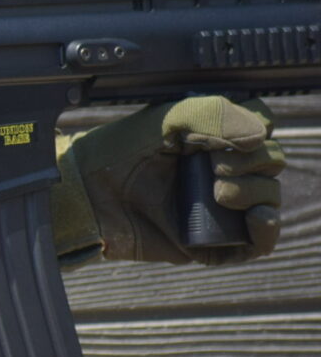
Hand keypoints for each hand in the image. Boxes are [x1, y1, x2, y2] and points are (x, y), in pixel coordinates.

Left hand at [50, 96, 283, 265]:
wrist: (86, 194)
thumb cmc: (117, 153)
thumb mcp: (164, 120)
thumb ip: (213, 115)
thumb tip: (261, 134)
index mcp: (211, 137)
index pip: (261, 126)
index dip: (258, 126)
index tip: (235, 132)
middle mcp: (219, 169)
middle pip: (271, 161)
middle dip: (255, 161)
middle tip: (215, 166)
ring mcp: (217, 206)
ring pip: (268, 196)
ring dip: (257, 191)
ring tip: (219, 192)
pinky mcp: (211, 241)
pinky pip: (257, 242)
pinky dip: (267, 230)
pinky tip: (255, 217)